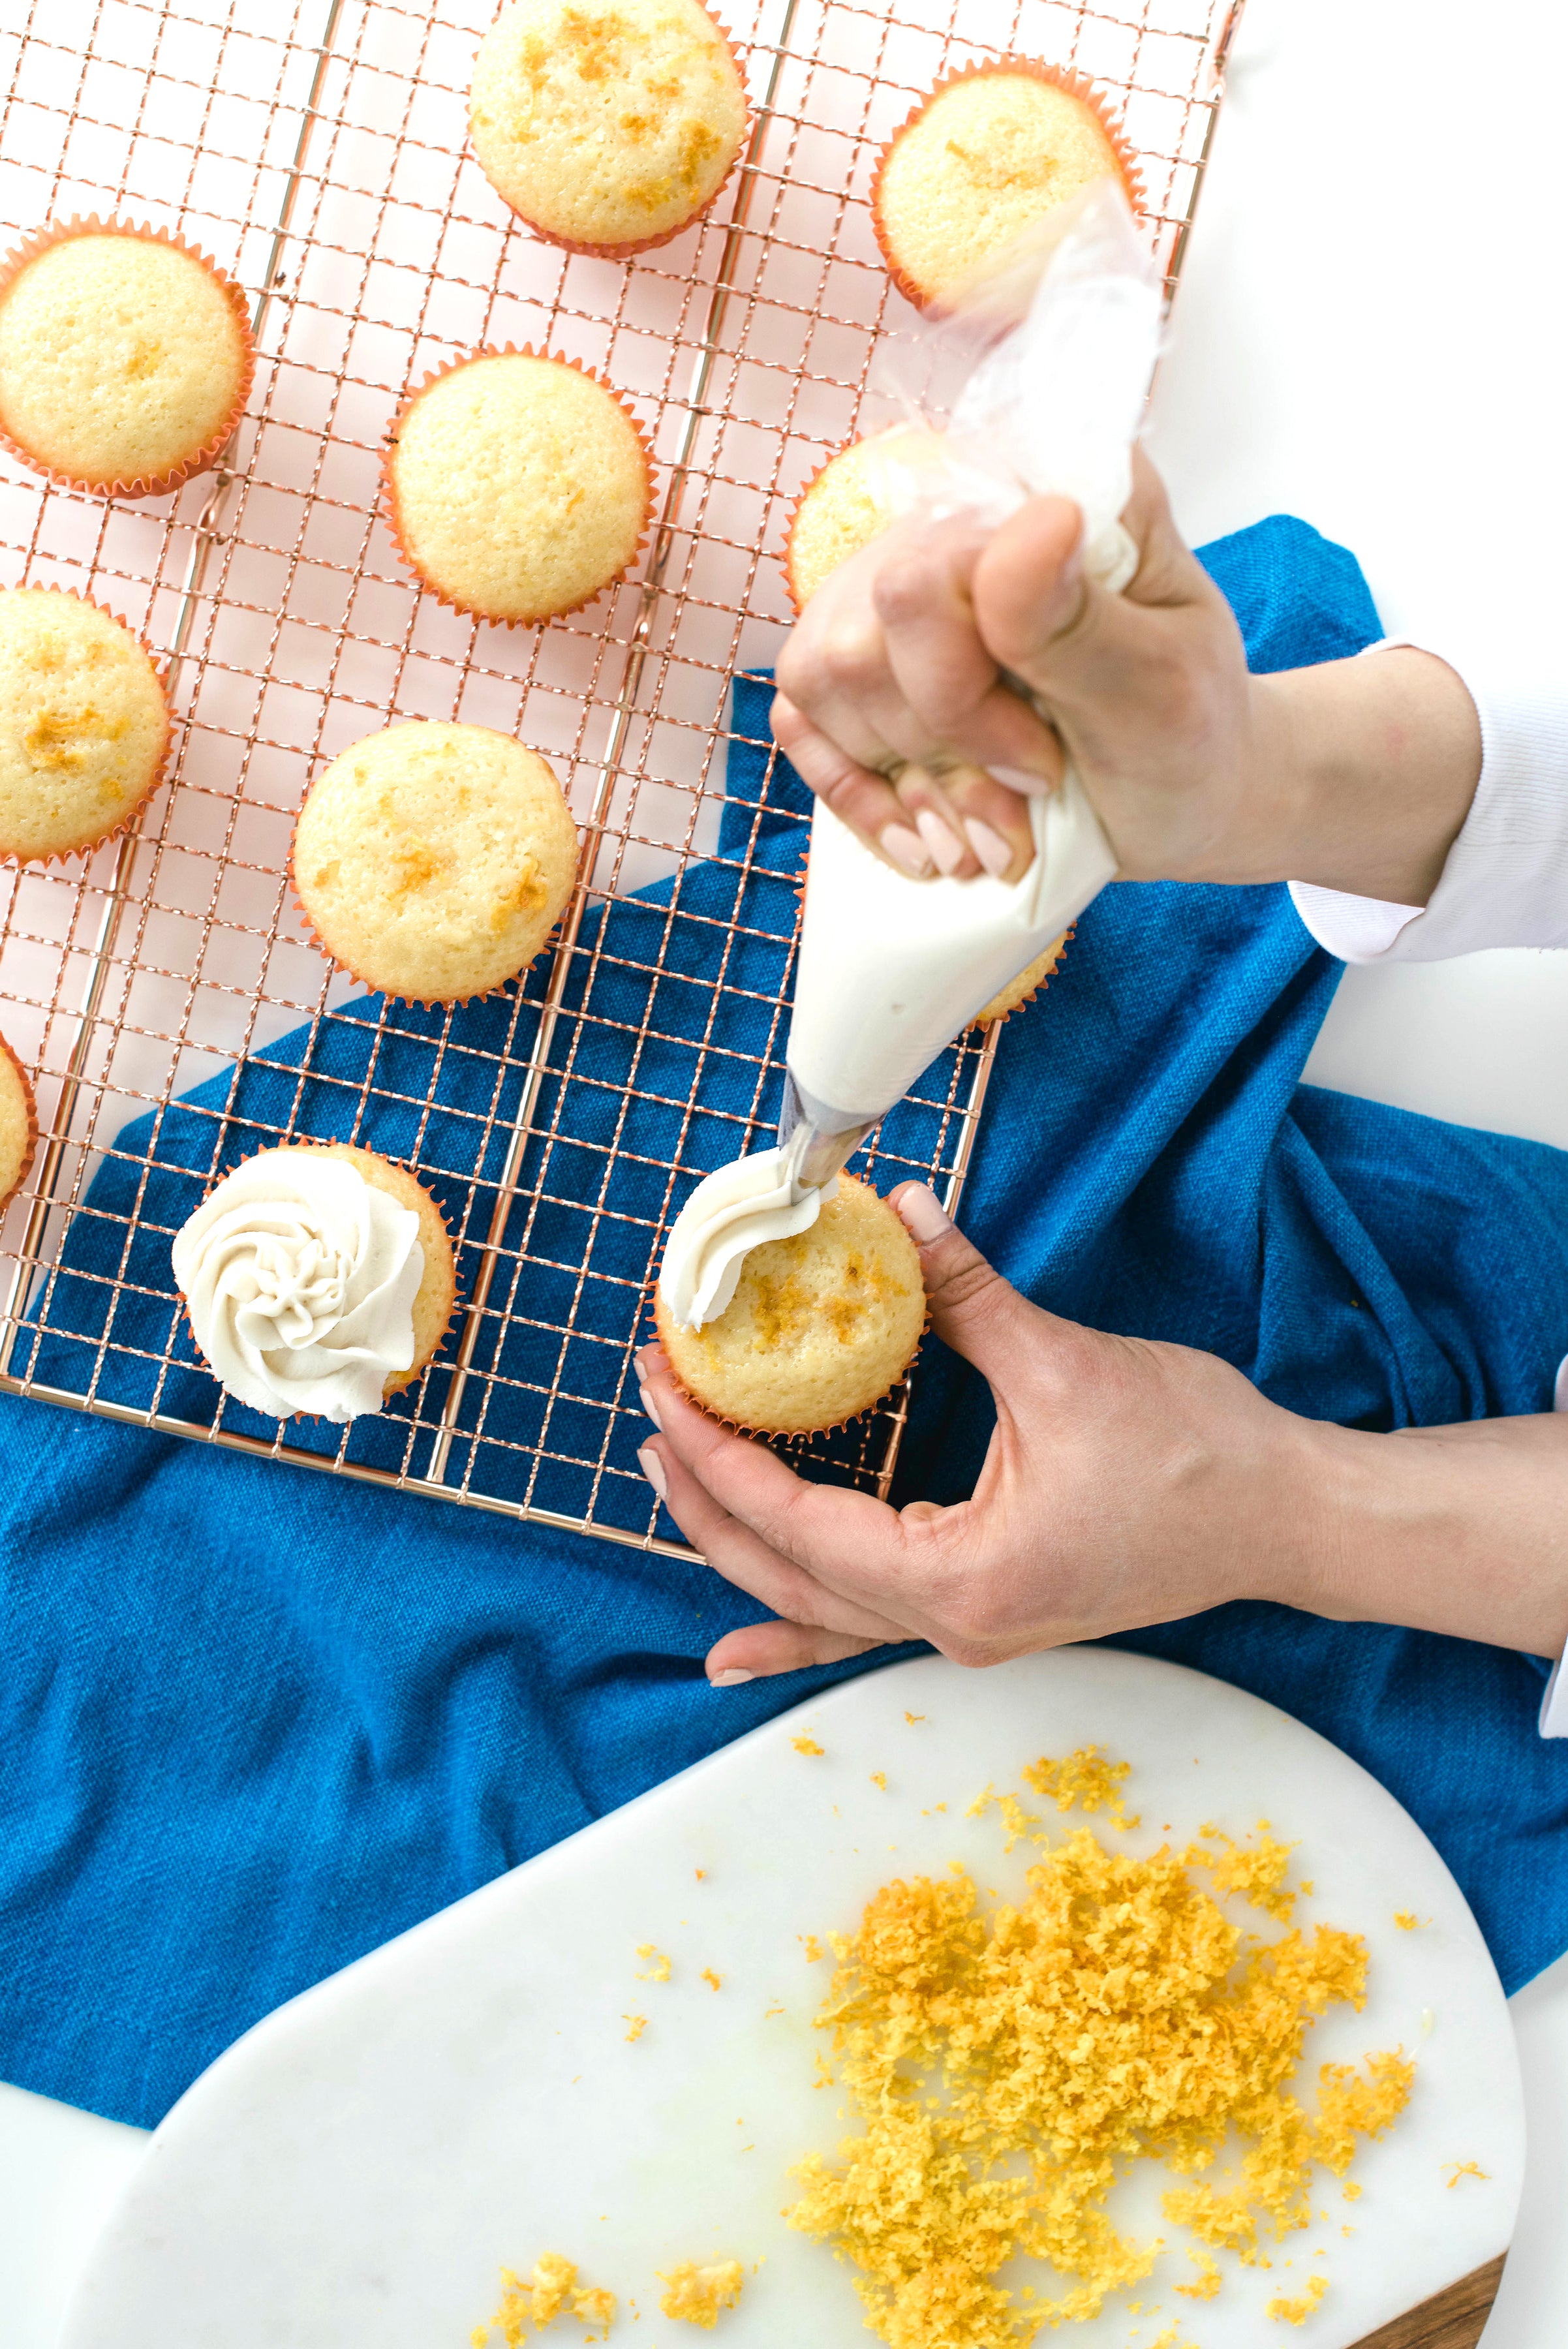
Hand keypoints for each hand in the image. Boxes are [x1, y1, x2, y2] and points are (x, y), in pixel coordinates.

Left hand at [633, 1183, 1324, 1680]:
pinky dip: (796, 1627)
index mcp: (961, 1580)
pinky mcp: (990, 1607)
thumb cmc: (1196, 1457)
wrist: (1286, 1517)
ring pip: (819, 1605)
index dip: (718, 1456)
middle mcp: (954, 1624)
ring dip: (740, 1550)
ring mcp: (972, 1626)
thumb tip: (905, 1216)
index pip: (796, 1525)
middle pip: (788, 1576)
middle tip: (649, 1420)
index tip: (664, 1391)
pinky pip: (866, 1622)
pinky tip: (739, 1650)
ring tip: (672, 1491)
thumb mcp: (1065, 1369)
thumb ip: (968, 1297)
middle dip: (706, 1498)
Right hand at [773, 450, 1481, 905]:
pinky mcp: (865, 660)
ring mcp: (897, 588)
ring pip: (820, 680)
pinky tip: (923, 835)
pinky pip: (799, 719)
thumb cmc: (1183, 738)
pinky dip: (857, 796)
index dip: (962, 694)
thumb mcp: (1160, 691)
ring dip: (905, 783)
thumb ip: (1081, 621)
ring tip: (985, 831)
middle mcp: (957, 520)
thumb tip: (1034, 521)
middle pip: (861, 639)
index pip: (927, 571)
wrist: (1174, 797)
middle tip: (1022, 801)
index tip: (1042, 762)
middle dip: (940, 752)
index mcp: (1048, 494)